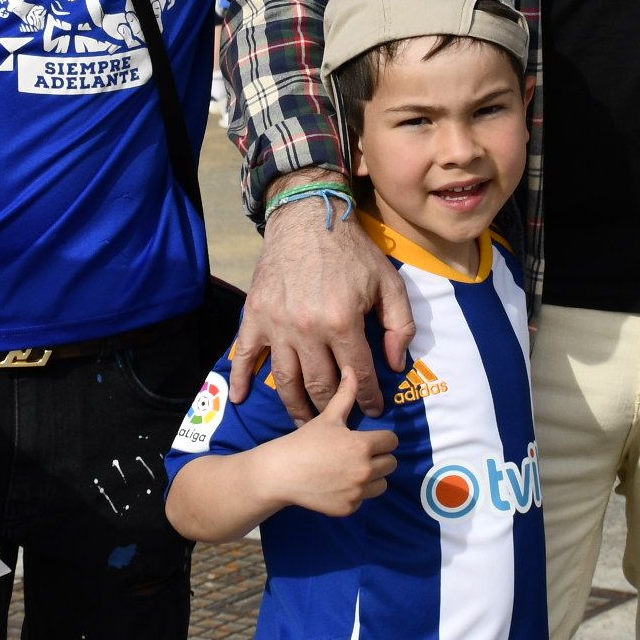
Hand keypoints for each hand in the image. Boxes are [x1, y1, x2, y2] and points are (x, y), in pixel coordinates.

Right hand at [230, 175, 408, 418]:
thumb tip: (394, 364)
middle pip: (321, 385)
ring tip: (305, 422)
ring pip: (286, 381)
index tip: (373, 411)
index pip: (359, 375)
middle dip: (334, 409)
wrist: (307, 217)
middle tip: (340, 422)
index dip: (369, 398)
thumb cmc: (352, 251)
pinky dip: (242, 380)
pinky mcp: (255, 316)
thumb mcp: (389, 283)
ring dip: (296, 407)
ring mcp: (277, 325)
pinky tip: (241, 399)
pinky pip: (245, 355)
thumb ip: (399, 325)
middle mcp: (308, 330)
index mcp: (343, 322)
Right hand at [264, 377, 398, 515]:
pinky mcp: (349, 508)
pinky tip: (338, 484)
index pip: (392, 441)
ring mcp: (357, 492)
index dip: (381, 438)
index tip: (369, 438)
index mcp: (363, 445)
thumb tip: (352, 369)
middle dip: (379, 458)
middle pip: (391, 464)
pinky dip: (355, 493)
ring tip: (351, 469)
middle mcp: (364, 470)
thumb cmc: (305, 442)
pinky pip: (364, 499)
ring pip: (381, 484)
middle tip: (359, 454)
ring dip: (372, 478)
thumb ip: (345, 395)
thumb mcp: (327, 418)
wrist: (281, 473)